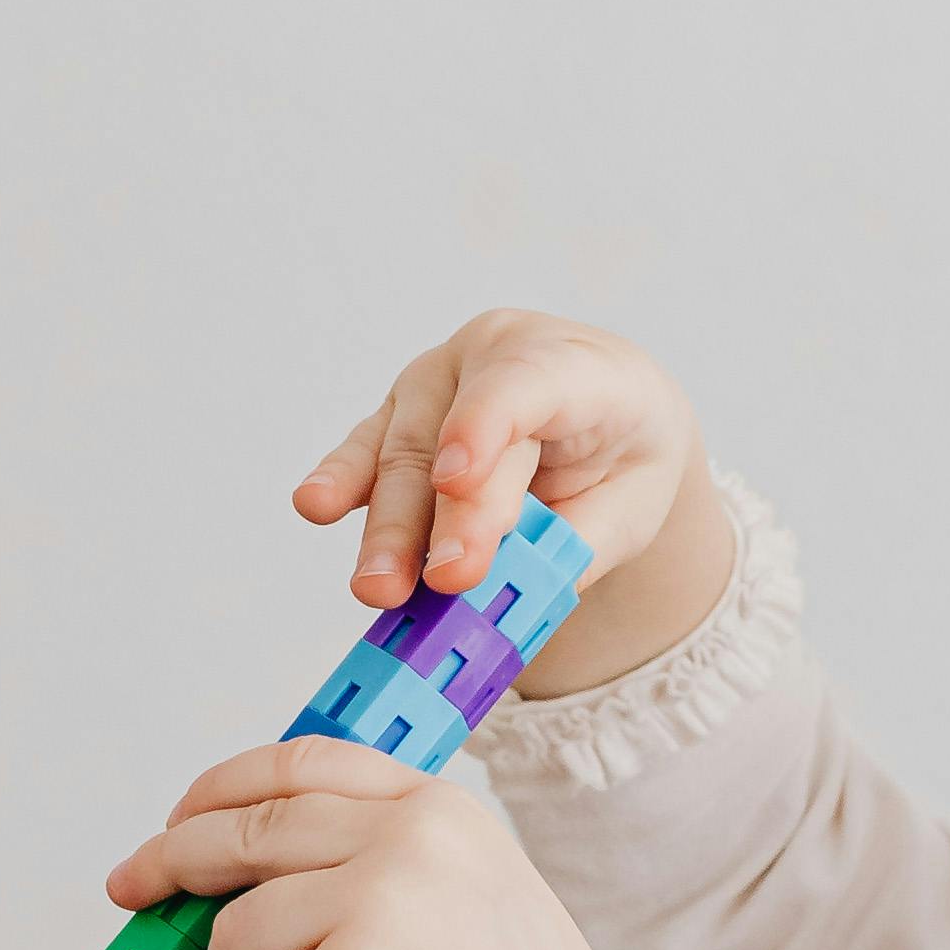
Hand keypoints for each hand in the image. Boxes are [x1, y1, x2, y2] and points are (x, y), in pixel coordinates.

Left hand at [106, 746, 615, 949]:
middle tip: (133, 892)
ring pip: (234, 942)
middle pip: (242, 836)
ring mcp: (373, 906)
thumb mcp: (466, 897)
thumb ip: (379, 861)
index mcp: (434, 810)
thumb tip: (250, 872)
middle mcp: (403, 841)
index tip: (177, 819)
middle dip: (171, 863)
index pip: (300, 766)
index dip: (221, 789)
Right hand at [295, 308, 728, 689]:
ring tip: (378, 588)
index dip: (485, 426)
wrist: (610, 422)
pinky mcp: (400, 417)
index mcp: (575, 365)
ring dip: (389, 529)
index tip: (457, 480)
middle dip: (444, 515)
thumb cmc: (624, 459)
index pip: (526, 382)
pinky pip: (367, 450)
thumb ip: (574, 544)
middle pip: (452, 435)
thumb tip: (507, 593)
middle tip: (443, 579)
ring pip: (403, 453)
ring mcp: (438, 382)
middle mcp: (494, 356)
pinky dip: (342, 482)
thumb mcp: (633, 505)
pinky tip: (316, 504)